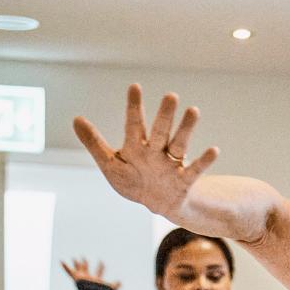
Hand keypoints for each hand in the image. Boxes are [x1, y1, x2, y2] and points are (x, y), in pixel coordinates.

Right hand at [60, 258, 119, 289]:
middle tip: (83, 257)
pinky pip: (69, 272)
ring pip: (78, 269)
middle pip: (86, 268)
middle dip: (85, 263)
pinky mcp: (77, 279)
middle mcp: (88, 279)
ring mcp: (82, 278)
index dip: (101, 266)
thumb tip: (121, 281)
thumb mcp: (110, 288)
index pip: (98, 271)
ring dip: (77, 263)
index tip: (102, 261)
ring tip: (74, 258)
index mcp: (96, 280)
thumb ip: (115, 285)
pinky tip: (61, 260)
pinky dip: (65, 267)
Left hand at [72, 84, 218, 218]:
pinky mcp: (183, 181)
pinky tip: (214, 150)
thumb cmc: (133, 180)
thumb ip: (94, 142)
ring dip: (186, 129)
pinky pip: (194, 170)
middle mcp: (155, 151)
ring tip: (194, 110)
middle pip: (160, 130)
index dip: (134, 106)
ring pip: (179, 144)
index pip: (134, 124)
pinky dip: (204, 161)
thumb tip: (76, 118)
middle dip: (165, 115)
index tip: (135, 87)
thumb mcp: (110, 164)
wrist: (156, 203)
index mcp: (136, 146)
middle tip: (171, 96)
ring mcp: (171, 165)